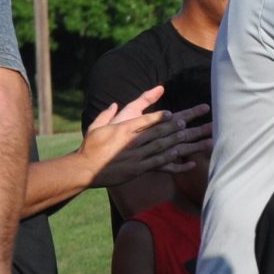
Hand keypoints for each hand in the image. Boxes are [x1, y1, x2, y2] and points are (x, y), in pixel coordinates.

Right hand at [78, 88, 209, 189]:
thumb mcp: (97, 126)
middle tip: (186, 121)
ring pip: (160, 147)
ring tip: (188, 136)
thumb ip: (107, 114)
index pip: (145, 121)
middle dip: (173, 126)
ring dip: (176, 141)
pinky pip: (159, 164)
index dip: (160, 117)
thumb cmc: (90, 147)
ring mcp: (136, 156)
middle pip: (157, 132)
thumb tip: (114, 104)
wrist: (85, 169)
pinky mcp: (138, 169)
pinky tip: (182, 158)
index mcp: (123, 129)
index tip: (172, 114)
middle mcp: (131, 142)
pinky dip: (172, 161)